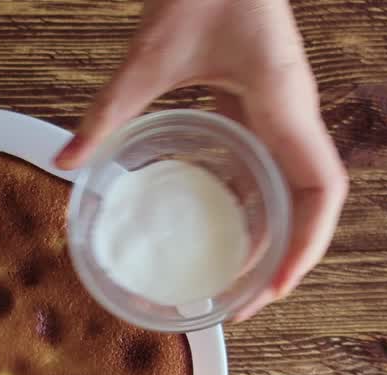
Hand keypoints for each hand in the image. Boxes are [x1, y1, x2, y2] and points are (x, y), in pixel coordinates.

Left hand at [55, 0, 346, 320]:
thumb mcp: (147, 57)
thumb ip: (107, 112)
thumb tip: (65, 160)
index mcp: (284, 105)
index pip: (321, 190)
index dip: (305, 247)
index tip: (271, 290)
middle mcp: (294, 113)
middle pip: (312, 202)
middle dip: (287, 257)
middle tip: (243, 303)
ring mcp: (284, 108)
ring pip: (295, 186)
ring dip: (274, 233)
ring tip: (236, 278)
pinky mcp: (263, 101)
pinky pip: (271, 162)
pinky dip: (254, 200)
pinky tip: (221, 223)